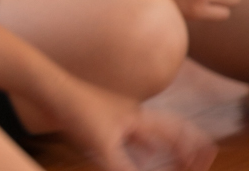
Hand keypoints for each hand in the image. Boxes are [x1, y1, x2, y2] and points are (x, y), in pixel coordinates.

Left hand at [54, 79, 214, 170]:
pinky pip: (126, 137)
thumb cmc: (77, 110)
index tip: (203, 160)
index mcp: (140, 118)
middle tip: (191, 164)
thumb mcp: (104, 146)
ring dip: (159, 150)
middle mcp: (132, 114)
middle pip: (165, 132)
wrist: (48, 88)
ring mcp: (115, 116)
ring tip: (171, 163)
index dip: (193, 148)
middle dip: (180, 149)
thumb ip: (125, 168)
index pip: (177, 133)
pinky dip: (136, 149)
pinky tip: (134, 158)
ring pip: (145, 135)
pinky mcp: (99, 120)